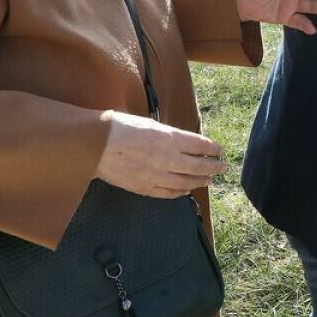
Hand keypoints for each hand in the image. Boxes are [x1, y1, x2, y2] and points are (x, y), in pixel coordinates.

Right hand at [95, 110, 227, 197]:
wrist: (94, 144)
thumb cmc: (119, 127)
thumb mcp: (150, 124)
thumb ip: (168, 136)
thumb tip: (183, 143)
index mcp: (170, 138)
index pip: (200, 145)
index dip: (213, 149)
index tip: (220, 150)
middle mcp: (167, 158)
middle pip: (198, 165)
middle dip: (213, 167)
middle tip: (223, 167)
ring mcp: (156, 175)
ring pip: (186, 182)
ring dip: (200, 181)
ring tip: (209, 180)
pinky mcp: (144, 187)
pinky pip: (168, 193)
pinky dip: (180, 192)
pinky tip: (186, 190)